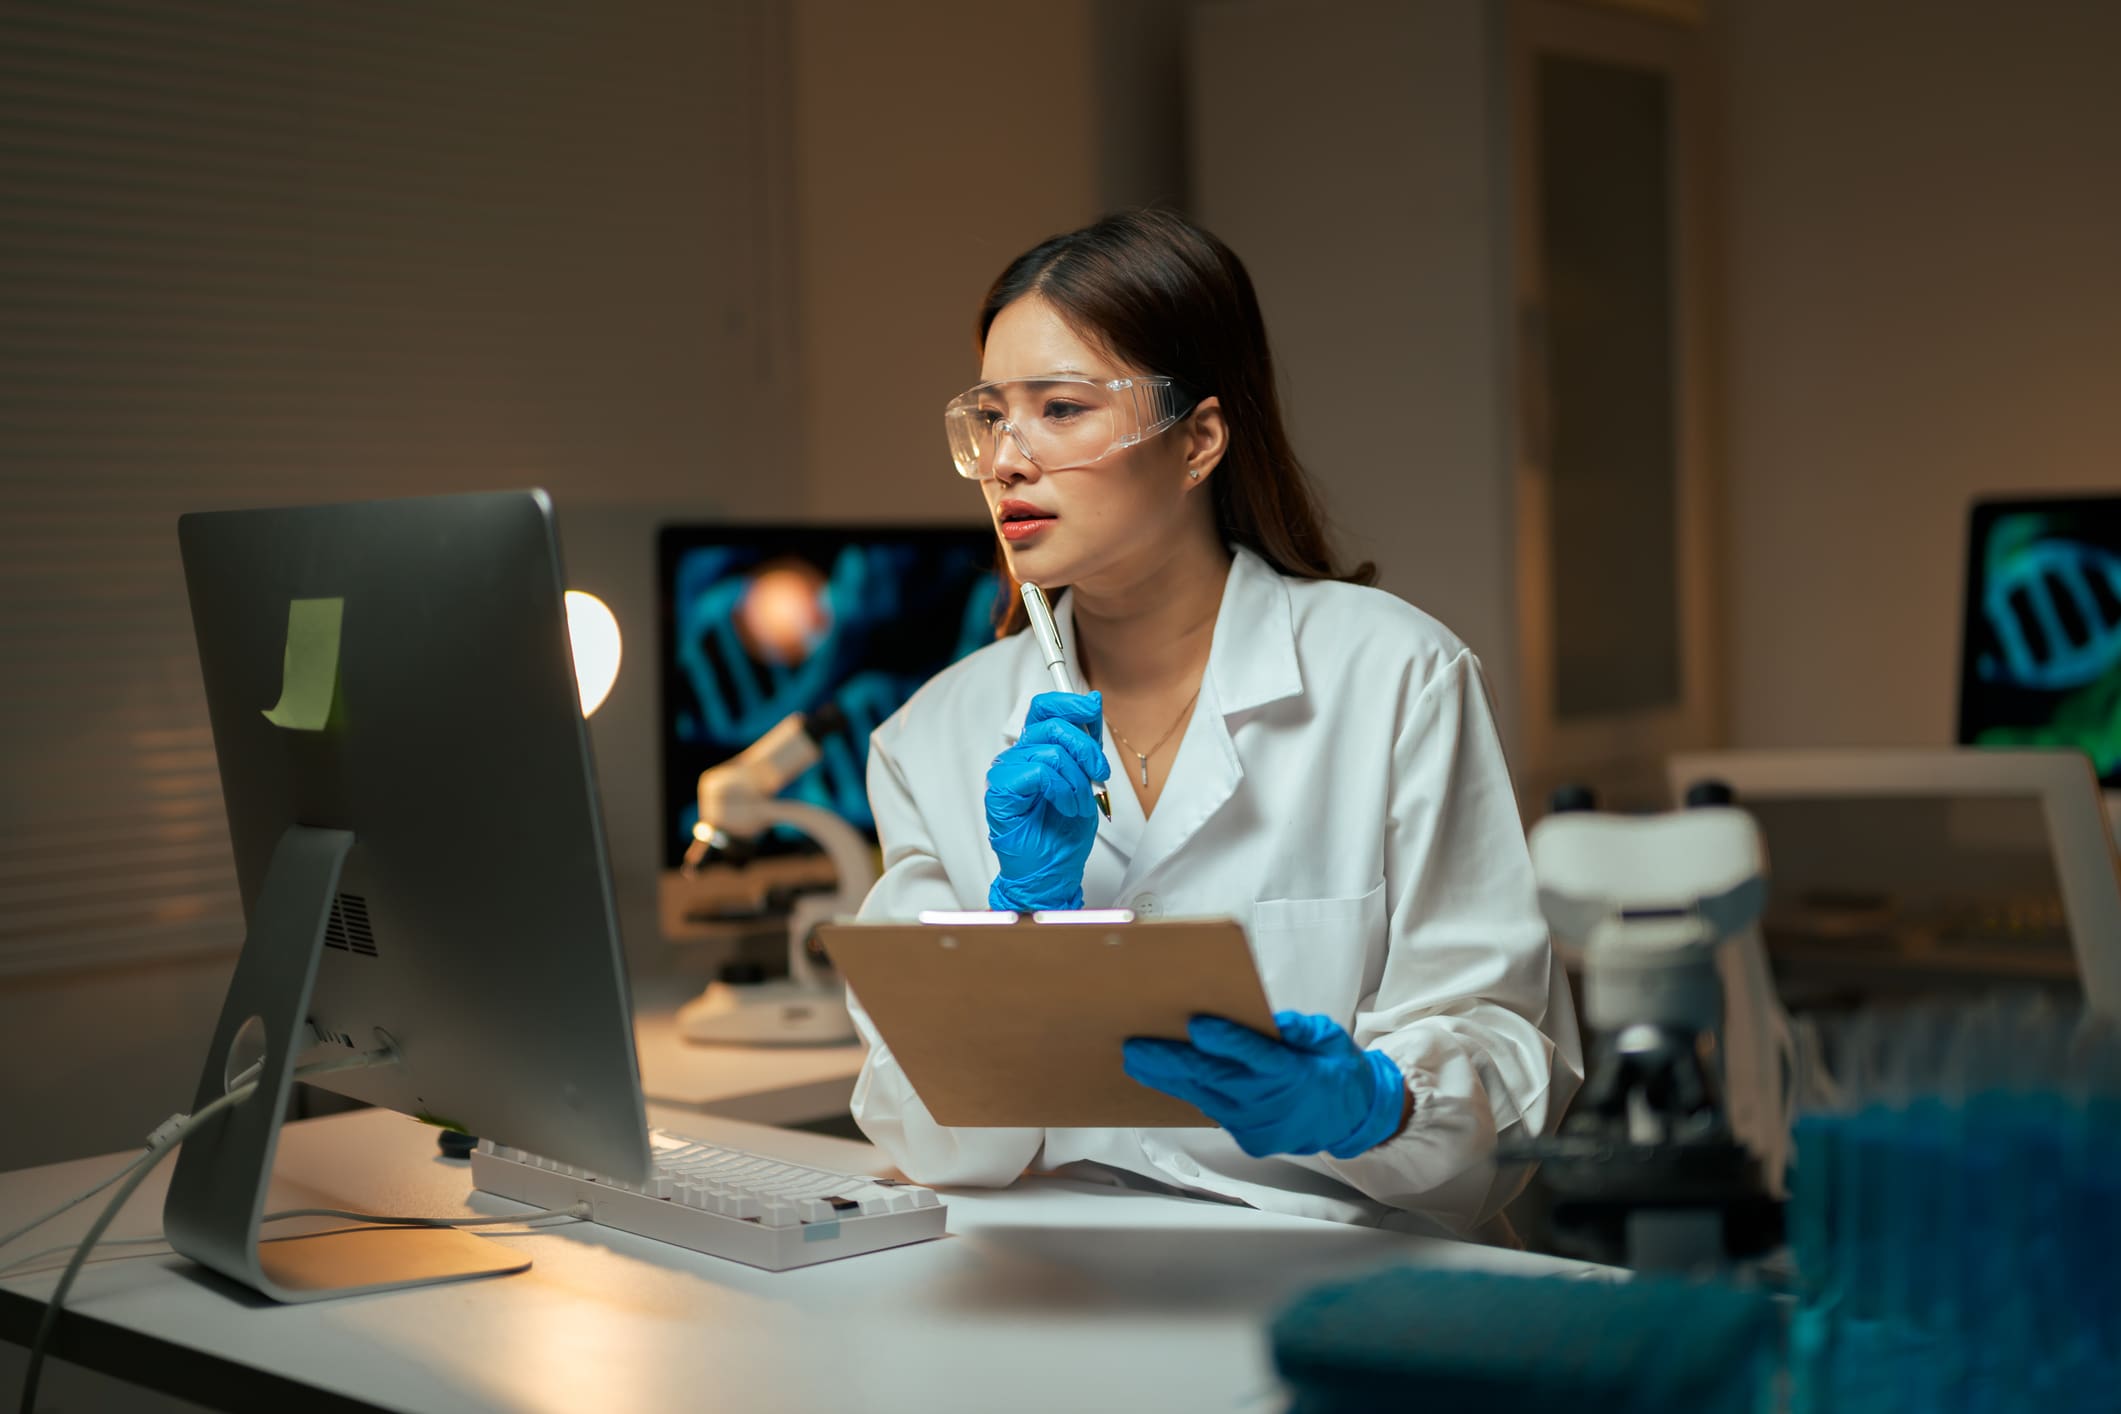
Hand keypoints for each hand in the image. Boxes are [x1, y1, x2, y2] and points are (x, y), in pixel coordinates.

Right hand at [986, 691, 1110, 911]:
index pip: (1044, 707)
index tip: (1092, 709)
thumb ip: (1087, 740)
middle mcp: (1018, 756)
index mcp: (1035, 748)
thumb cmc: (1064, 830)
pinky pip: (1038, 773)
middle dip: (1086, 749)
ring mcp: (1006, 773)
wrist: (1053, 870)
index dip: (1069, 702)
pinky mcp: (1001, 793)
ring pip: (1050, 751)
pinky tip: (1065, 807)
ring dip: (1077, 780)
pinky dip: (1061, 790)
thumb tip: (1092, 700)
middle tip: (1098, 774)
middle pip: (1052, 725)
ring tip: (1079, 803)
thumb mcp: (1087, 777)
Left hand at [1122, 1011, 1406, 1158]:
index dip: (1226, 1041)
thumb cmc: (1336, 1069)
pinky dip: (1187, 1093)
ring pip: (1205, 1098)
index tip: (1196, 1024)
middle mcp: (1272, 1104)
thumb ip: (1300, 1029)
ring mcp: (1258, 1126)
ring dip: (1167, 1079)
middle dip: (1173, 1062)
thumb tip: (1270, 1019)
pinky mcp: (1249, 1139)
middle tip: (1137, 1047)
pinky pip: (1212, 1111)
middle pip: (1217, 1079)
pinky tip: (1162, 1078)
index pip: (1256, 1056)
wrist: (1351, 1119)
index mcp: (1295, 1074)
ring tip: (1136, 1060)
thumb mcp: (1329, 1038)